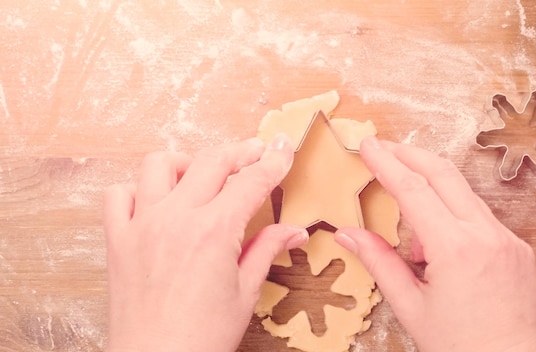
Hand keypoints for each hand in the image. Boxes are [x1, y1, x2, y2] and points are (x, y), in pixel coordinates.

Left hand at [103, 135, 307, 351]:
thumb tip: (294, 231)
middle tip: (255, 153)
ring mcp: (142, 225)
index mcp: (215, 230)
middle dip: (240, 151)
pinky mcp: (118, 239)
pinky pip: (118, 195)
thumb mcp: (245, 293)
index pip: (251, 181)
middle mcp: (177, 218)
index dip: (273, 162)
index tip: (282, 148)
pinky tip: (156, 200)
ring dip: (187, 161)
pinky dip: (138, 189)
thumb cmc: (202, 338)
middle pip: (212, 161)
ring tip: (202, 173)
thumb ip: (267, 250)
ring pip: (160, 164)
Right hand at [334, 136, 535, 351]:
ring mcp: (507, 238)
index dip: (386, 163)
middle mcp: (486, 234)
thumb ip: (378, 261)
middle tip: (383, 148)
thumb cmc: (458, 346)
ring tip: (412, 236)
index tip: (368, 144)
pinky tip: (440, 248)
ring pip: (462, 193)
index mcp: (455, 249)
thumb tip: (346, 233)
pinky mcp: (517, 246)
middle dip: (410, 155)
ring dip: (431, 192)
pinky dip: (453, 217)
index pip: (413, 190)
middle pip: (443, 173)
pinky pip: (479, 216)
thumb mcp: (410, 306)